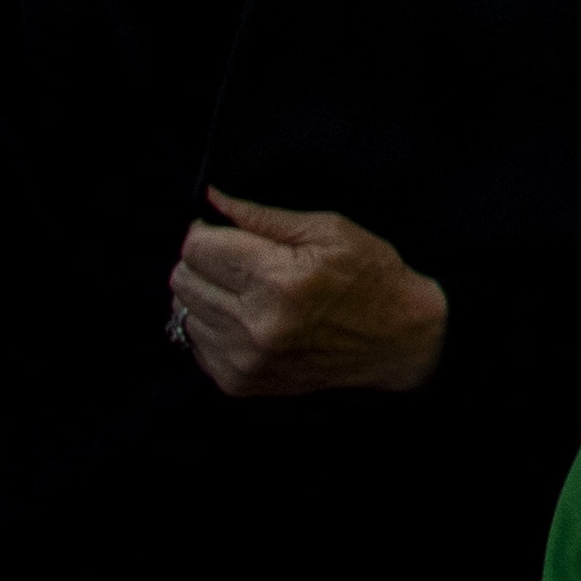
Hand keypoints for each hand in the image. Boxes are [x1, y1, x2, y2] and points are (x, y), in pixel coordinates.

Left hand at [172, 194, 448, 394]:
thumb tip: (212, 198)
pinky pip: (196, 344)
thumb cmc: (370, 277)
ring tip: (245, 290)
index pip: (198, 249)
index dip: (206, 232)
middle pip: (182, 281)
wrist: (397, 341)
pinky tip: (247, 318)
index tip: (222, 230)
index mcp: (278, 279)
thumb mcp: (329, 230)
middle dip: (203, 261)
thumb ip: (263, 216)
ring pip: (183, 313)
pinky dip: (213, 325)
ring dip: (206, 295)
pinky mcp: (239, 382)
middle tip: (236, 259)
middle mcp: (255, 324)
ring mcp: (244, 359)